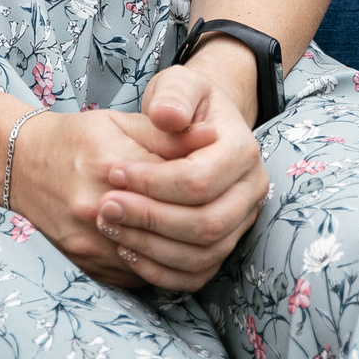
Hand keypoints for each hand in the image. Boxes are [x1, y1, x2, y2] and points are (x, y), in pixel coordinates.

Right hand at [5, 105, 205, 289]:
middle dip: (202, 218)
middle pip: (174, 228)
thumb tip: (214, 138)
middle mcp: (98, 210)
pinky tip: (173, 248)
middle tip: (220, 209)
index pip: (179, 184)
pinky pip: (140, 277)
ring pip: (160, 261)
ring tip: (203, 231)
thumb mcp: (122, 122)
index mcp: (111, 166)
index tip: (217, 176)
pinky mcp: (89, 266)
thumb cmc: (76, 139)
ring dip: (188, 248)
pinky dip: (162, 266)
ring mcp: (91, 244)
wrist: (24, 165)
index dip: (204, 181)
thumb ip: (168, 135)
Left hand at [89, 63, 269, 291]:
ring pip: (203, 254)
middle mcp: (252, 191)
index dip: (154, 182)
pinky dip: (161, 270)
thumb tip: (166, 115)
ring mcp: (242, 222)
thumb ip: (172, 96)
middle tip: (105, 206)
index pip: (199, 180)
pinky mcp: (225, 245)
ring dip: (151, 247)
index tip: (113, 172)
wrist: (200, 124)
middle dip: (151, 218)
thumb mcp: (179, 85)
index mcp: (243, 150)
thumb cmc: (183, 103)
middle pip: (206, 223)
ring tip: (110, 226)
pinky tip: (127, 249)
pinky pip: (198, 274)